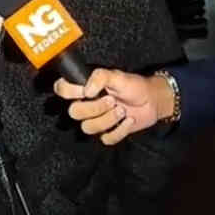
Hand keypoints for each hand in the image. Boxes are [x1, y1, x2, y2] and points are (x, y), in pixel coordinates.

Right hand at [53, 69, 174, 144]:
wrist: (153, 100)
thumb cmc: (134, 86)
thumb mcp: (117, 76)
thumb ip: (100, 77)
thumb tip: (86, 90)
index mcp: (84, 88)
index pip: (61, 89)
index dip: (68, 92)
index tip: (85, 91)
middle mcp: (86, 104)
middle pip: (74, 112)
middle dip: (94, 108)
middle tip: (111, 100)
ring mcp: (96, 120)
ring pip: (88, 127)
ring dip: (108, 119)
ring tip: (123, 110)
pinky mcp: (108, 133)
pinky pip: (106, 138)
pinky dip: (120, 130)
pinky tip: (129, 120)